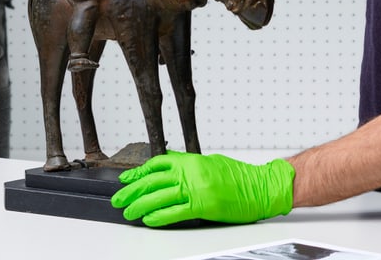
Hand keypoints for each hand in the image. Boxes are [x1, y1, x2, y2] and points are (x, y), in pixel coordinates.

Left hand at [110, 152, 294, 226]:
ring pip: (159, 197)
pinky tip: (149, 220)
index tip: (127, 179)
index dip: (138, 172)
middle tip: (119, 199)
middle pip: (153, 181)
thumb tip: (170, 167)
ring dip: (140, 205)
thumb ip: (190, 165)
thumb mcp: (212, 162)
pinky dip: (158, 216)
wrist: (261, 187)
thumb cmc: (240, 176)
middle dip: (132, 191)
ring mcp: (197, 189)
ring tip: (129, 212)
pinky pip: (174, 212)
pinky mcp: (203, 206)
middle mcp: (192, 172)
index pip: (158, 164)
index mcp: (193, 160)